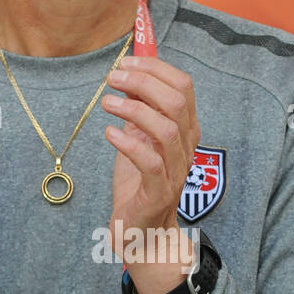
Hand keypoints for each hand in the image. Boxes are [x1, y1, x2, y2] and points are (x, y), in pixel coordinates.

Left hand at [101, 54, 199, 293]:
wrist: (142, 231)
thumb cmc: (139, 182)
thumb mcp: (138, 137)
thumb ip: (138, 109)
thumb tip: (127, 73)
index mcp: (185, 129)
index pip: (183, 86)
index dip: (155, 68)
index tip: (125, 63)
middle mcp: (186, 147)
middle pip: (177, 101)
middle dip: (143, 82)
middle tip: (112, 78)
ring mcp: (175, 170)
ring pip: (167, 129)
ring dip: (134, 109)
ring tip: (107, 103)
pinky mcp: (159, 192)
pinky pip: (149, 162)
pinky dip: (128, 142)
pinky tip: (109, 133)